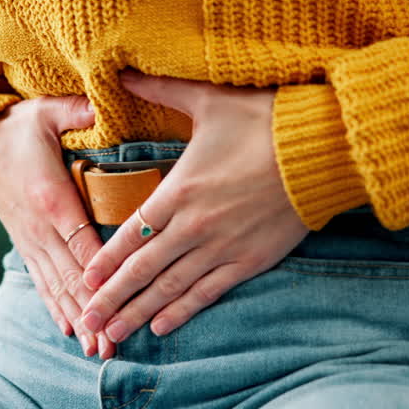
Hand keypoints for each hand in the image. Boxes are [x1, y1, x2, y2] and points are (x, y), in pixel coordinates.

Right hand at [0, 95, 115, 358]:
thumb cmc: (20, 128)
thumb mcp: (46, 111)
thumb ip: (75, 111)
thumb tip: (100, 106)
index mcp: (50, 197)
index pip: (79, 239)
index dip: (95, 271)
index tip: (113, 298)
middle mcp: (39, 228)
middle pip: (70, 275)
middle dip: (91, 311)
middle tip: (112, 342)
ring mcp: (31, 242)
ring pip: (56, 288)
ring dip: (77, 320)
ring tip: (97, 350)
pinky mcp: (27, 247)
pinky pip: (42, 283)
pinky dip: (56, 309)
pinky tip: (70, 333)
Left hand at [79, 71, 309, 350]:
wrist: (325, 149)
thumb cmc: (266, 120)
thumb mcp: (209, 99)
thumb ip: (161, 90)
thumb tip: (122, 71)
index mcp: (179, 190)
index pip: (130, 234)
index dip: (104, 261)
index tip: (83, 281)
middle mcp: (194, 227)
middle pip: (142, 271)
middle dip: (111, 299)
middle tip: (87, 321)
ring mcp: (223, 248)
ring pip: (170, 289)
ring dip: (139, 314)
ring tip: (113, 337)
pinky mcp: (251, 260)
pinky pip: (209, 292)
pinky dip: (183, 311)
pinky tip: (161, 327)